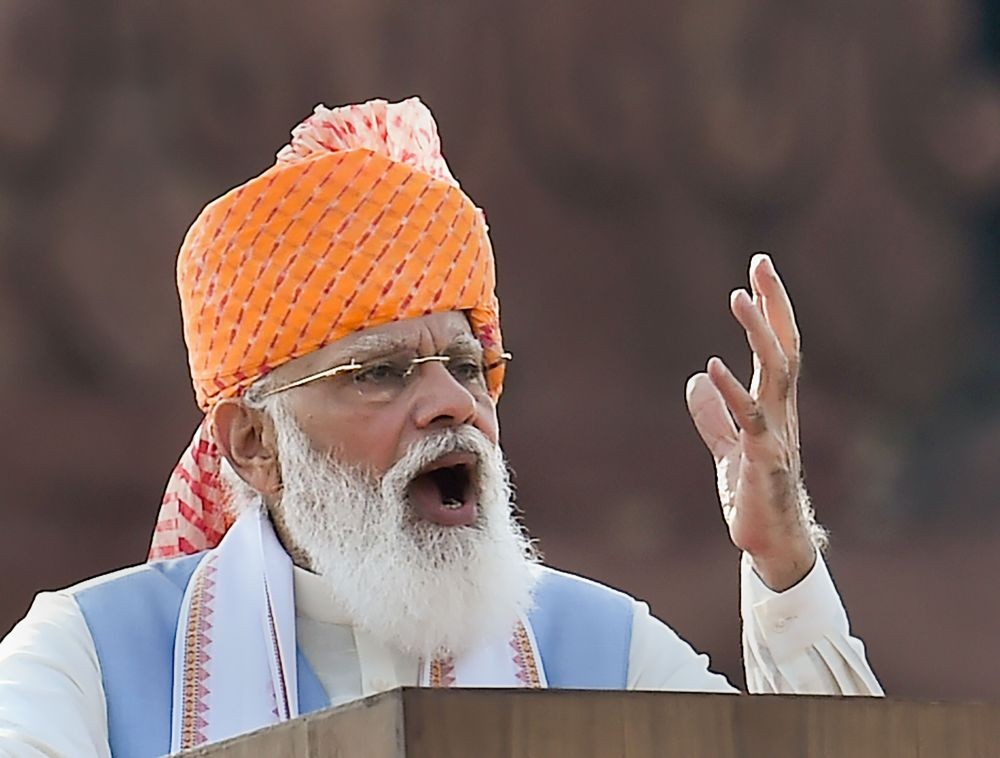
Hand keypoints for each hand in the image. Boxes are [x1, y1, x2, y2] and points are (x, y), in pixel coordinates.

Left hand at [685, 254, 820, 590]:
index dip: (772, 307)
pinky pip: (750, 421)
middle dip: (774, 304)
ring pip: (775, 374)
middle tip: (761, 264)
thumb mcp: (728, 447)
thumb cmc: (755, 494)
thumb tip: (695, 380)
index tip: (760, 268)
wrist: (770, 543)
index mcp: (773, 405)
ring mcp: (777, 434)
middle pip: (784, 347)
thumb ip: (714, 415)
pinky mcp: (764, 461)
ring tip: (739, 298)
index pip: (778, 345)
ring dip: (759, 334)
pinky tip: (711, 369)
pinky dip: (732, 393)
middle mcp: (781, 412)